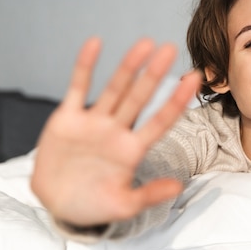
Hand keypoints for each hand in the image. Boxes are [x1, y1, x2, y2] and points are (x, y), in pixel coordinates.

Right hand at [31, 37, 200, 226]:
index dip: (176, 101)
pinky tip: (95, 43)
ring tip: (145, 44)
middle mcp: (117, 131)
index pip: (160, 121)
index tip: (194, 80)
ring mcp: (93, 122)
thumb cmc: (93, 205)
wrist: (56, 204)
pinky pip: (77, 88)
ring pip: (114, 89)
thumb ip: (148, 195)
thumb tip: (179, 187)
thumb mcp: (123, 206)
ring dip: (128, 67)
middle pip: (139, 98)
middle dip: (154, 75)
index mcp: (132, 150)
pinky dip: (85, 67)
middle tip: (170, 50)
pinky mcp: (68, 118)